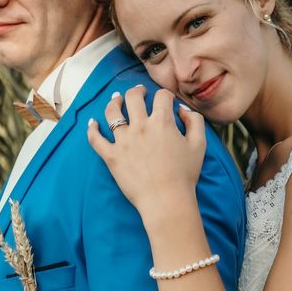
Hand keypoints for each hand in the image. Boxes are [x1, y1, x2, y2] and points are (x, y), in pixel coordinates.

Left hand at [87, 85, 205, 216]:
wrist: (166, 200)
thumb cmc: (185, 174)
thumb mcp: (199, 145)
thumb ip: (195, 121)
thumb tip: (182, 110)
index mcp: (162, 122)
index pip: (161, 96)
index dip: (166, 95)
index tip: (167, 100)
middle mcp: (140, 126)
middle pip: (133, 97)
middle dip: (137, 91)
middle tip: (140, 92)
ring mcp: (123, 141)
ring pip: (112, 112)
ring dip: (114, 102)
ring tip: (116, 99)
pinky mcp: (111, 156)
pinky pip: (96, 139)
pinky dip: (92, 129)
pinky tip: (92, 123)